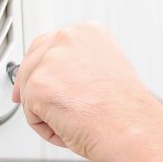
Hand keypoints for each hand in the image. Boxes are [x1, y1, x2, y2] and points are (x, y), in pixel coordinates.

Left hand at [11, 23, 162, 161]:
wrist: (133, 130)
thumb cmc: (127, 112)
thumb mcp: (107, 71)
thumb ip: (80, 66)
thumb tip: (61, 78)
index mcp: (87, 31)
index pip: (49, 44)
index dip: (44, 70)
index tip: (49, 85)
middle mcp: (67, 38)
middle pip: (31, 64)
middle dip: (36, 90)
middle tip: (57, 111)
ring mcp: (51, 60)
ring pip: (29, 90)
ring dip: (46, 112)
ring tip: (75, 121)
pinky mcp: (38, 86)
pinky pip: (30, 114)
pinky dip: (46, 128)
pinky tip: (69, 129)